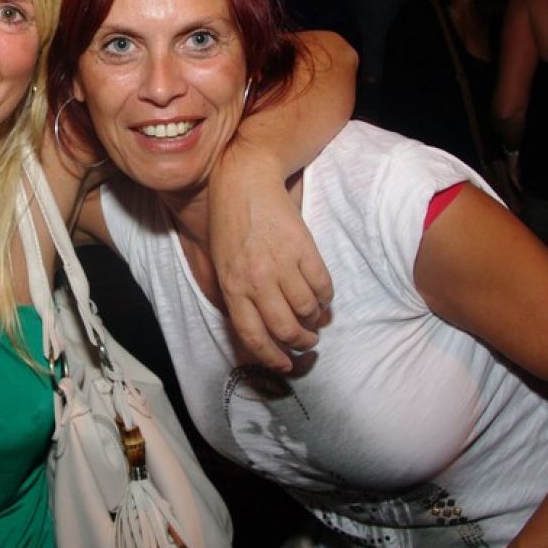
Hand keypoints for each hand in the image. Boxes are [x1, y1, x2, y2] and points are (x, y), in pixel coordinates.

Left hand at [208, 167, 330, 371]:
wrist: (245, 182)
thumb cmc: (230, 225)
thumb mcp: (223, 265)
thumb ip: (238, 297)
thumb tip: (260, 331)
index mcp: (233, 287)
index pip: (253, 336)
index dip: (272, 357)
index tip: (285, 365)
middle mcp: (256, 280)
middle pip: (285, 329)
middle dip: (300, 344)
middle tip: (307, 343)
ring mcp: (281, 264)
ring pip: (307, 310)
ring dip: (314, 322)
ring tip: (315, 320)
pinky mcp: (304, 248)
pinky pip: (322, 286)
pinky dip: (325, 298)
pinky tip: (322, 298)